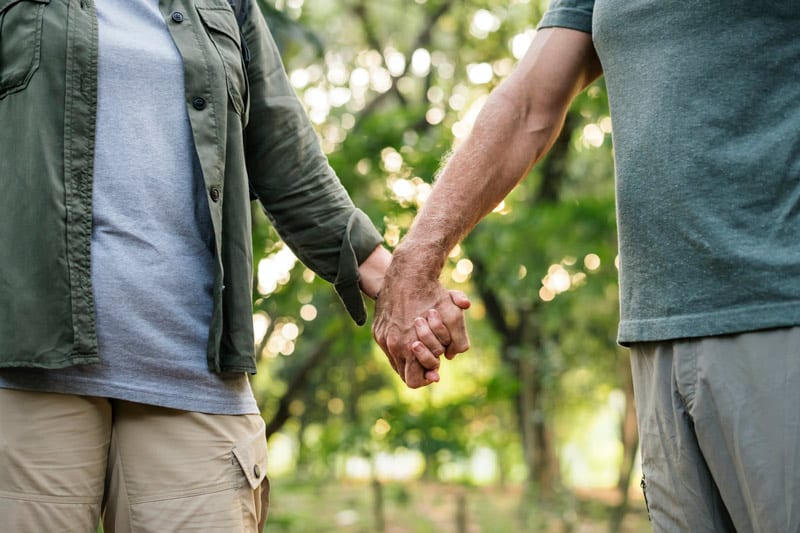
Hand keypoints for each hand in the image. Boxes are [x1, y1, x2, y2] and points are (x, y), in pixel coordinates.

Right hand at [372, 264, 469, 387]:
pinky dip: (401, 347)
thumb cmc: (432, 294)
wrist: (407, 273)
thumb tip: (451, 357)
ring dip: (410, 358)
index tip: (436, 371)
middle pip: (404, 374)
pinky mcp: (377, 329)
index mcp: (407, 346)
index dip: (427, 377)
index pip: (414, 380)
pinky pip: (389, 348)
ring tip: (424, 346)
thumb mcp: (453, 315)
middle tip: (432, 359)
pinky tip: (413, 336)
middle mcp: (391, 344)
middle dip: (420, 368)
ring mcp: (382, 337)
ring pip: (396, 361)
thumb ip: (458, 341)